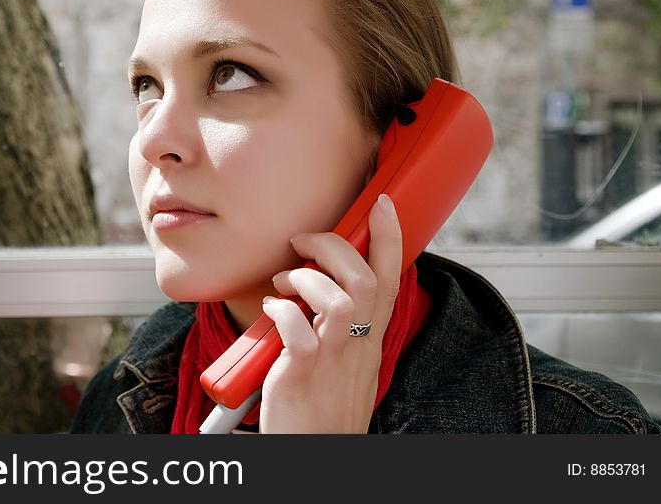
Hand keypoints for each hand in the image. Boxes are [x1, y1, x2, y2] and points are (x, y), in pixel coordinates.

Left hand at [259, 194, 401, 432]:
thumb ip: (345, 326)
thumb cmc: (324, 408)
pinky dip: (280, 310)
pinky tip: (270, 311)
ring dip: (306, 278)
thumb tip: (327, 287)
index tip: (382, 204)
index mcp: (369, 340)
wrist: (316, 455)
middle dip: (335, 246)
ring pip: (340, 300)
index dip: (389, 239)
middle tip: (304, 243)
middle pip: (366, 280)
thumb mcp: (349, 364)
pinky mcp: (300, 375)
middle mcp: (357, 347)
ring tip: (283, 283)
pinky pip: (297, 330)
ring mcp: (331, 361)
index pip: (391, 280)